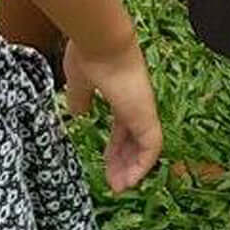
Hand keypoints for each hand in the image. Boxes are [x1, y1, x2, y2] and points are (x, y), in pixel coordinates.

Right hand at [63, 38, 164, 192]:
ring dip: (133, 169)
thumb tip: (78, 113)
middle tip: (114, 184)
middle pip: (134, 141)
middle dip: (124, 164)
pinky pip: (151, 148)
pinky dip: (142, 166)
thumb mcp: (79, 84)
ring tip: (120, 187)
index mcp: (122, 98)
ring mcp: (144, 110)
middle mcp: (136, 105)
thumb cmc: (89, 57)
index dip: (115, 150)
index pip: (123, 130)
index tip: (106, 166)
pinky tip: (130, 180)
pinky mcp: (147, 115)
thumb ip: (80, 99)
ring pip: (144, 148)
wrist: (101, 41)